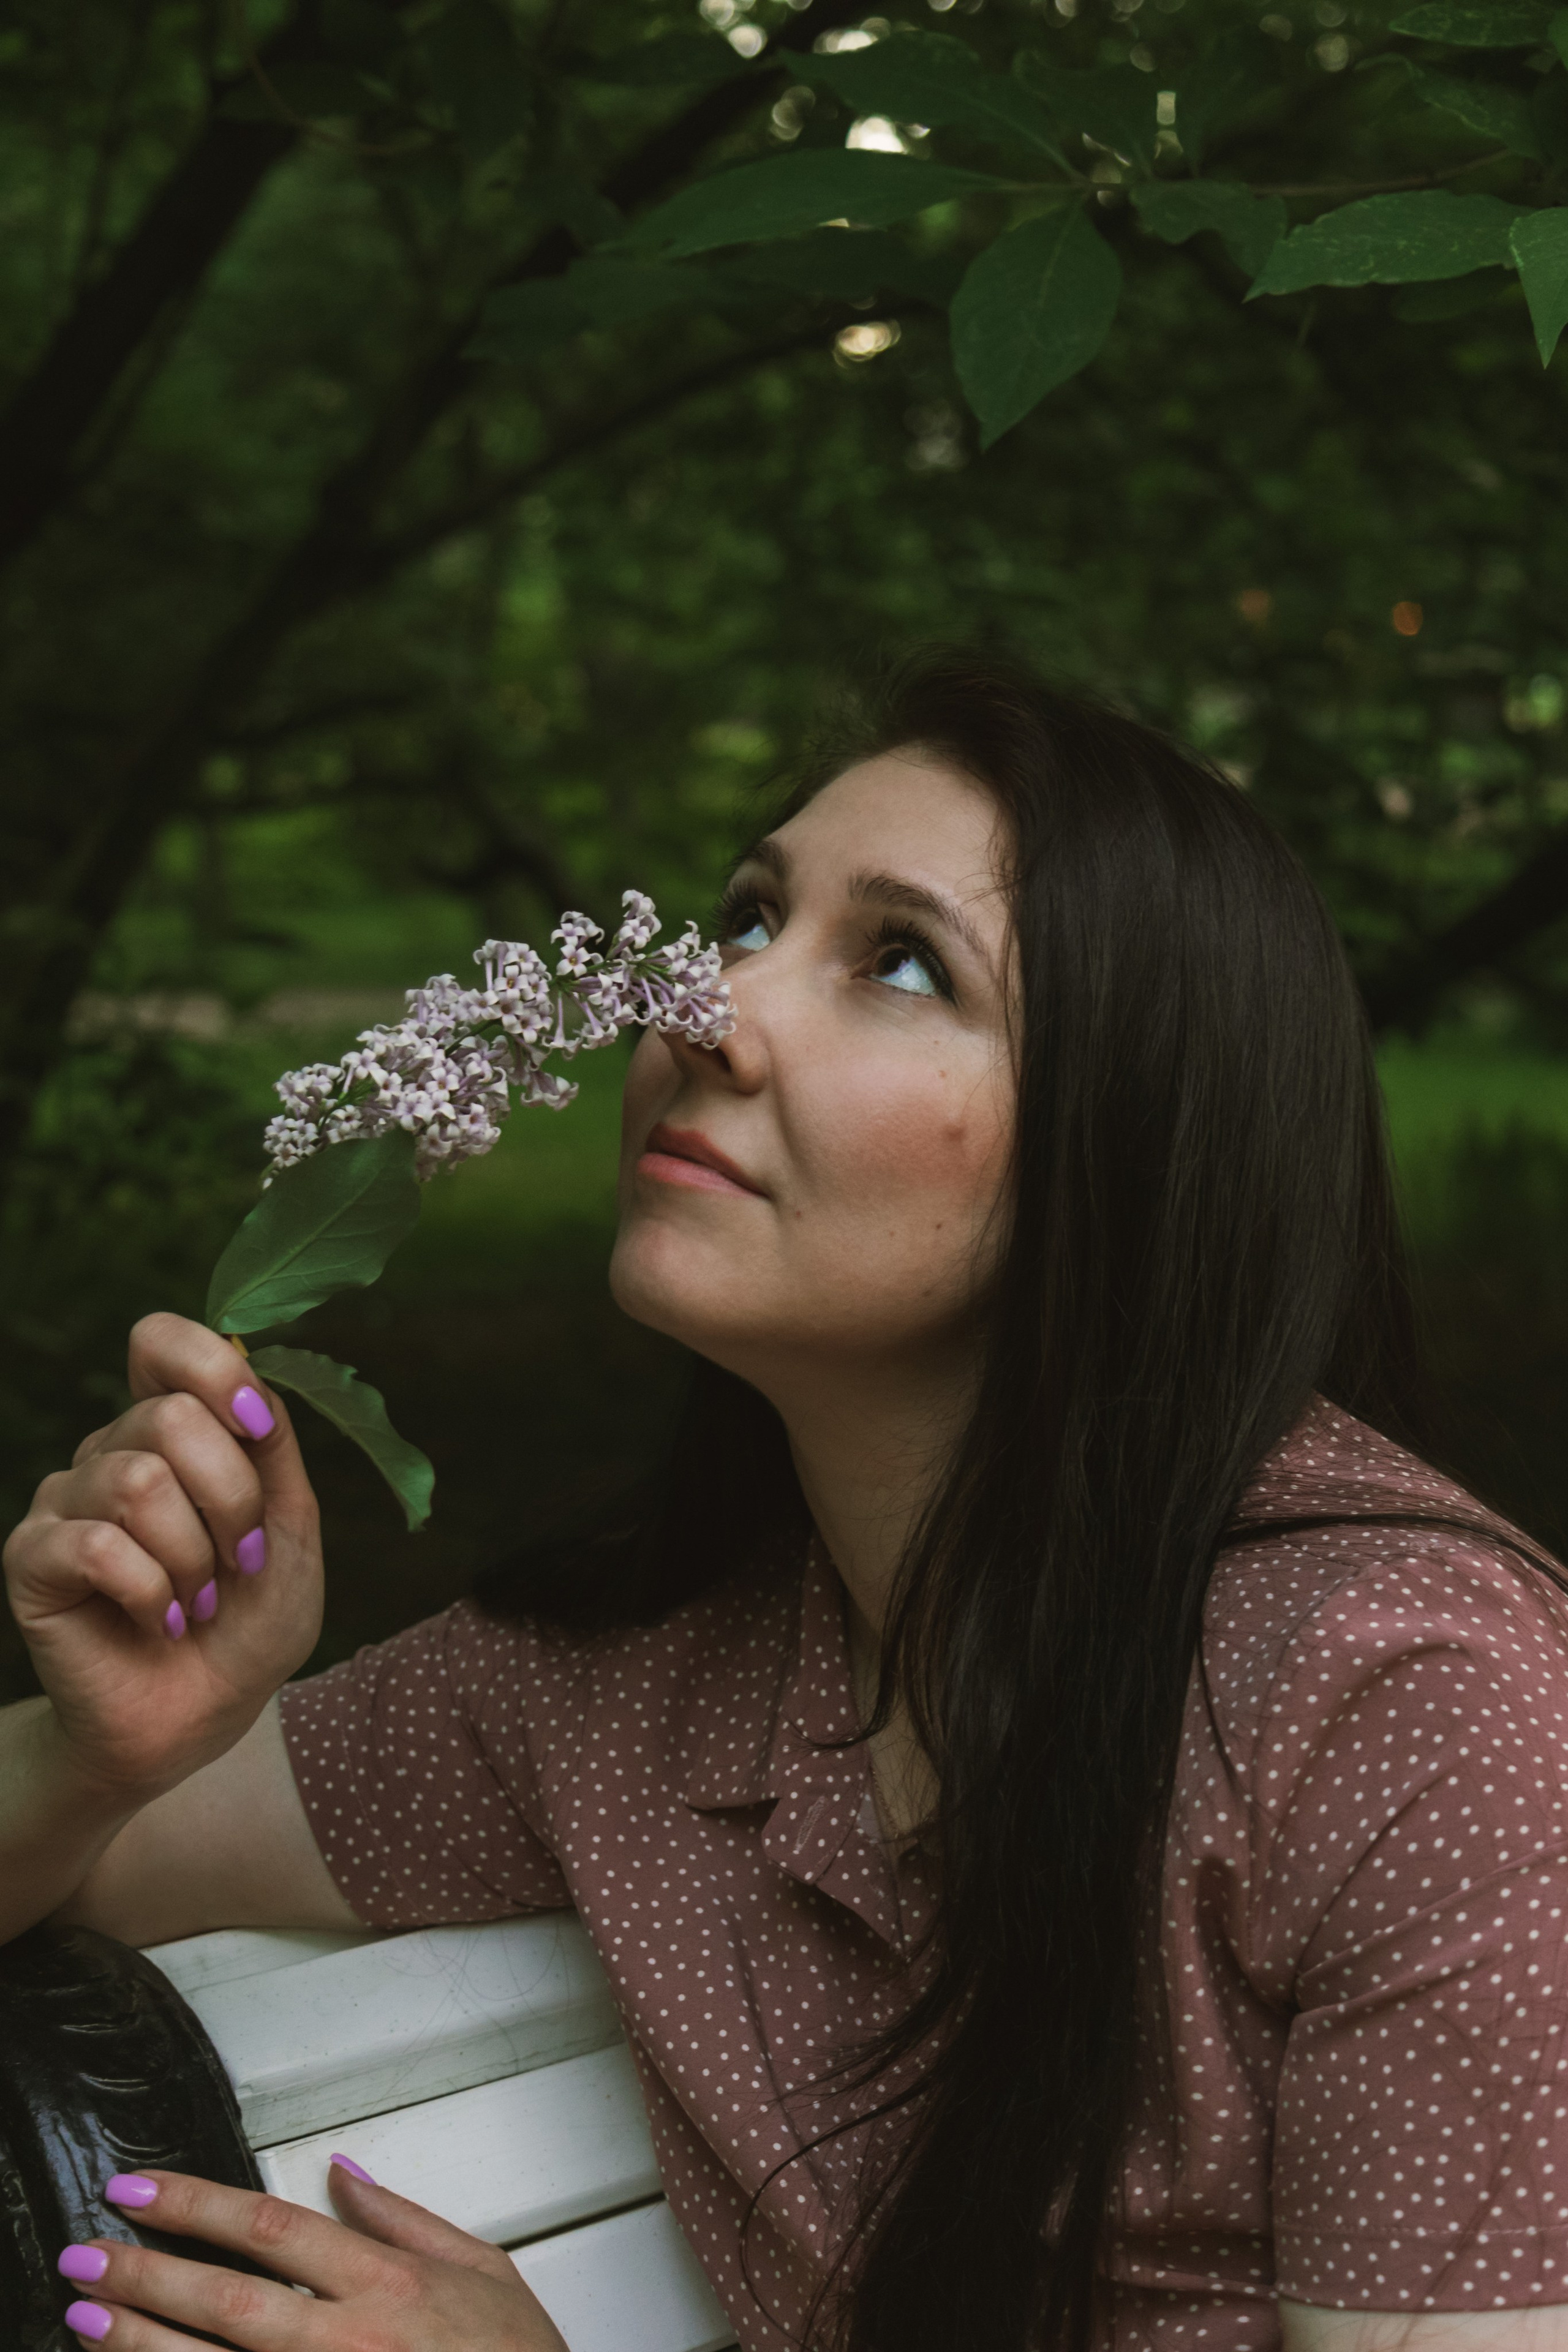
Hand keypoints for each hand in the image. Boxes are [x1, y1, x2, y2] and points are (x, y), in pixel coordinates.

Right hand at [3, 1313, 322, 1800]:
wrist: (201, 1717)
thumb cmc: (249, 1624)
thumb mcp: (291, 1532)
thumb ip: (274, 1451)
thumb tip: (252, 1378)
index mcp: (171, 1430)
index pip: (161, 1341)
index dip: (215, 1369)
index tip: (258, 1427)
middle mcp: (111, 1451)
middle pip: (171, 1416)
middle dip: (232, 1498)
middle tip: (238, 1562)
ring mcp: (65, 1501)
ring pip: (138, 1482)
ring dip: (193, 1558)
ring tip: (199, 1601)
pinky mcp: (31, 1558)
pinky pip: (99, 1545)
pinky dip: (153, 1594)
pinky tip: (162, 1622)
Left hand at [55, 2164, 569, 2350]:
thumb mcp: (484, 2269)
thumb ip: (407, 2217)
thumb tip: (345, 2174)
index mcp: (388, 2282)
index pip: (270, 2228)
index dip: (196, 2204)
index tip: (141, 2189)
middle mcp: (351, 2340)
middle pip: (226, 2298)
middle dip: (145, 2274)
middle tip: (86, 2255)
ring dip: (142, 2344)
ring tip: (85, 2321)